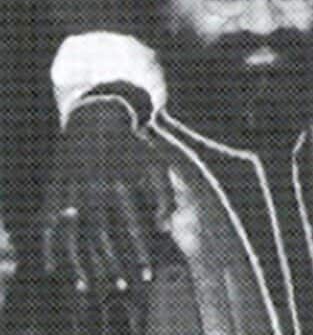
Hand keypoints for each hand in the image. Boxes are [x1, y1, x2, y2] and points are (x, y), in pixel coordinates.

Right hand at [40, 100, 171, 325]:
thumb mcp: (157, 166)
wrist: (97, 121)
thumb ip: (165, 196)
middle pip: (102, 240)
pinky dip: (51, 249)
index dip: (139, 255)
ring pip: (74, 238)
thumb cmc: (134, 149)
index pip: (132, 230)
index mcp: (120, 187)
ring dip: (81, 265)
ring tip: (88, 287)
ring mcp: (70, 194)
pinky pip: (49, 228)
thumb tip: (165, 229)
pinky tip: (55, 267)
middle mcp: (93, 193)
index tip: (147, 275)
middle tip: (121, 288)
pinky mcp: (54, 194)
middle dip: (112, 266)